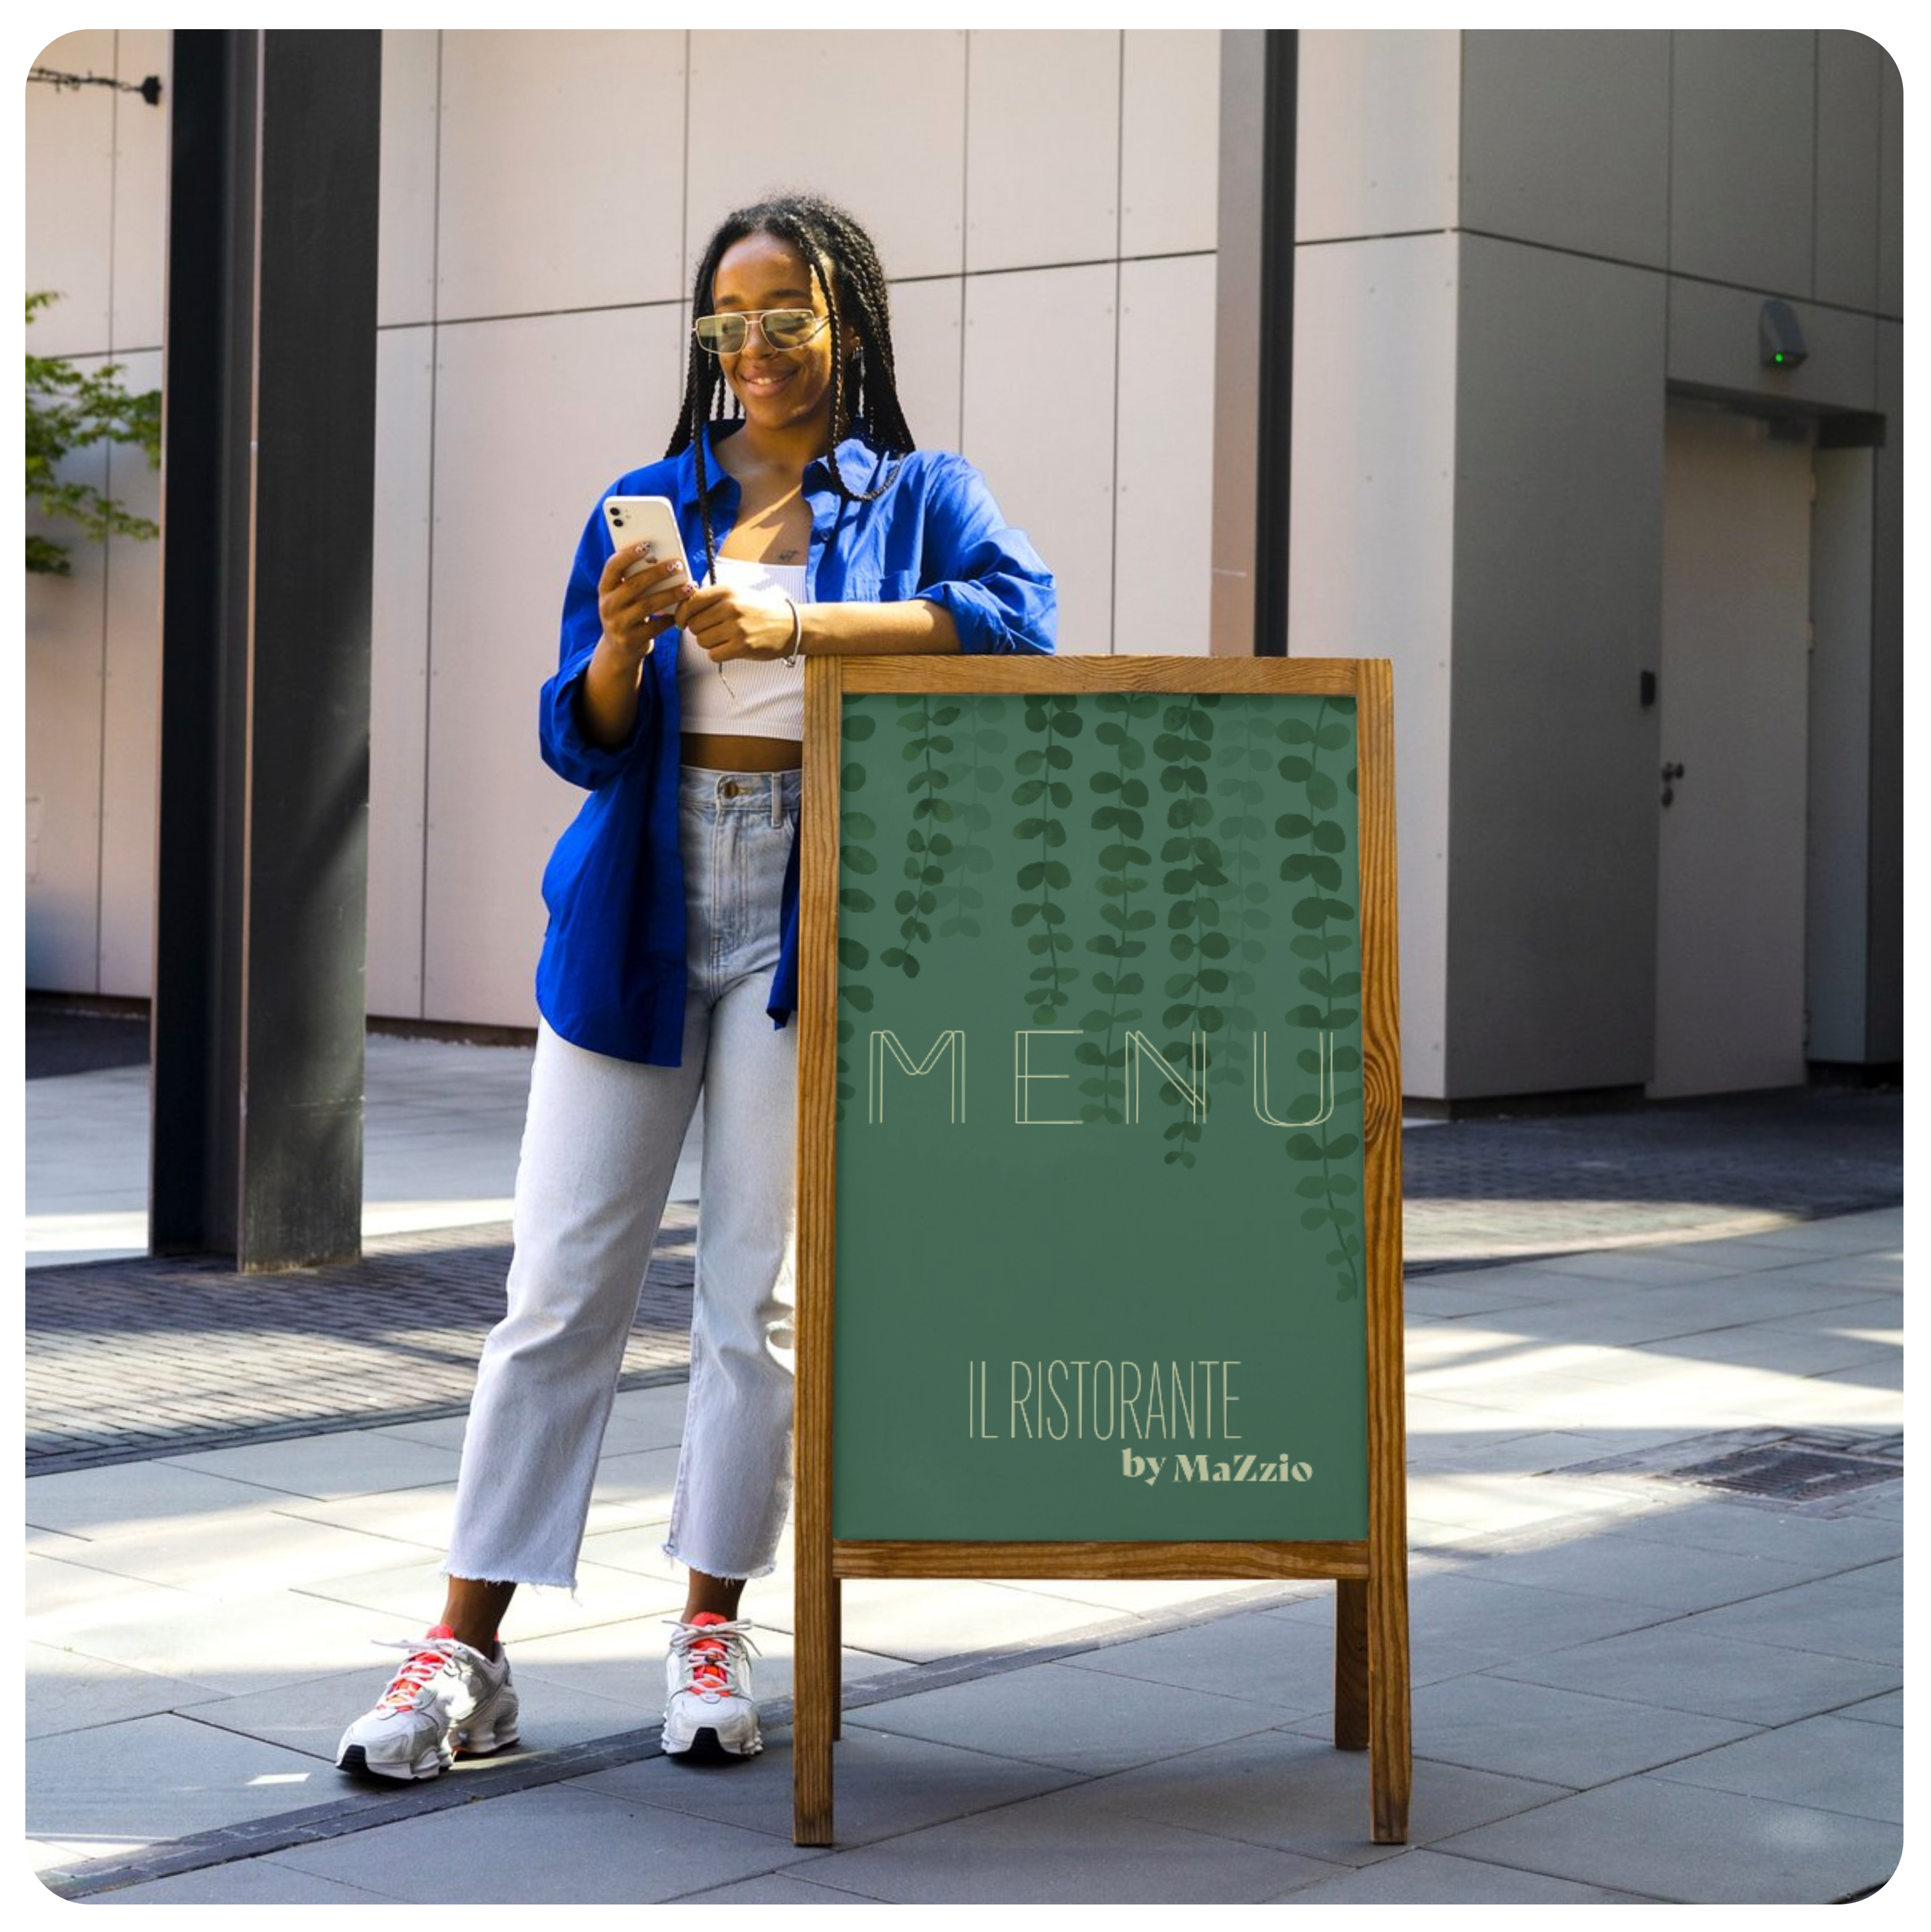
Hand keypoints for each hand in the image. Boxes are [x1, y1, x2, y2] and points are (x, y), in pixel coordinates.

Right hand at [597, 544, 688, 662]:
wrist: (618, 650)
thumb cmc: (626, 614)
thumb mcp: (622, 597)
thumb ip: (634, 579)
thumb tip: (661, 559)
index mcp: (604, 590)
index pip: (612, 567)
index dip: (628, 554)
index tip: (647, 545)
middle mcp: (607, 606)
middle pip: (634, 585)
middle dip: (657, 573)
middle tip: (677, 565)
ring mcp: (618, 625)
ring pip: (647, 605)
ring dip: (671, 594)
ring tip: (689, 587)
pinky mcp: (630, 640)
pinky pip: (655, 626)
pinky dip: (670, 618)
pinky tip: (682, 612)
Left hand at [678, 583, 797, 663]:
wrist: (791, 625)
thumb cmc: (761, 610)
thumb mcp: (738, 594)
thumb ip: (712, 597)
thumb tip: (684, 607)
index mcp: (727, 591)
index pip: (691, 602)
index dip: (682, 615)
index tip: (683, 621)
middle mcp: (731, 607)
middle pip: (694, 624)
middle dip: (699, 630)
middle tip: (713, 630)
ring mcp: (736, 627)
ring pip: (702, 641)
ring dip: (709, 643)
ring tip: (724, 638)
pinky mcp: (742, 646)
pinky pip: (713, 654)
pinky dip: (718, 654)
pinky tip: (729, 648)